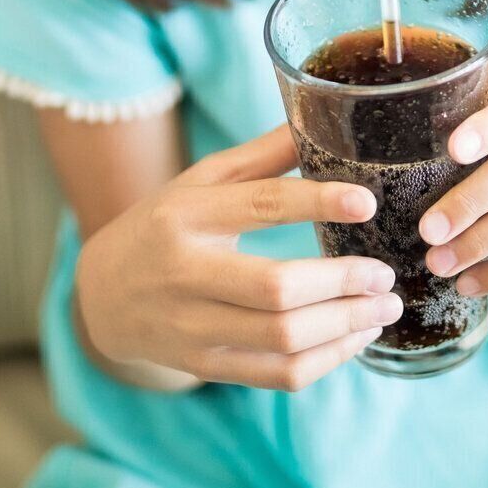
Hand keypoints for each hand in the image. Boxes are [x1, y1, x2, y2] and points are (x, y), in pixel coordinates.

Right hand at [74, 124, 405, 391]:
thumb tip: (322, 112)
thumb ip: (262, 155)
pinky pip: (276, 375)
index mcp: (186, 216)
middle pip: (275, 288)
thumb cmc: (163, 225)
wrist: (100, 295)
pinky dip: (326, 360)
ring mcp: (191, 327)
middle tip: (387, 275)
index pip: (260, 207)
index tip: (367, 203)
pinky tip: (355, 338)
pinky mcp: (203, 366)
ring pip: (281, 338)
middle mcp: (185, 273)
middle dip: (343, 284)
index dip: (317, 202)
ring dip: (345, 326)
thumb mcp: (201, 181)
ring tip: (383, 307)